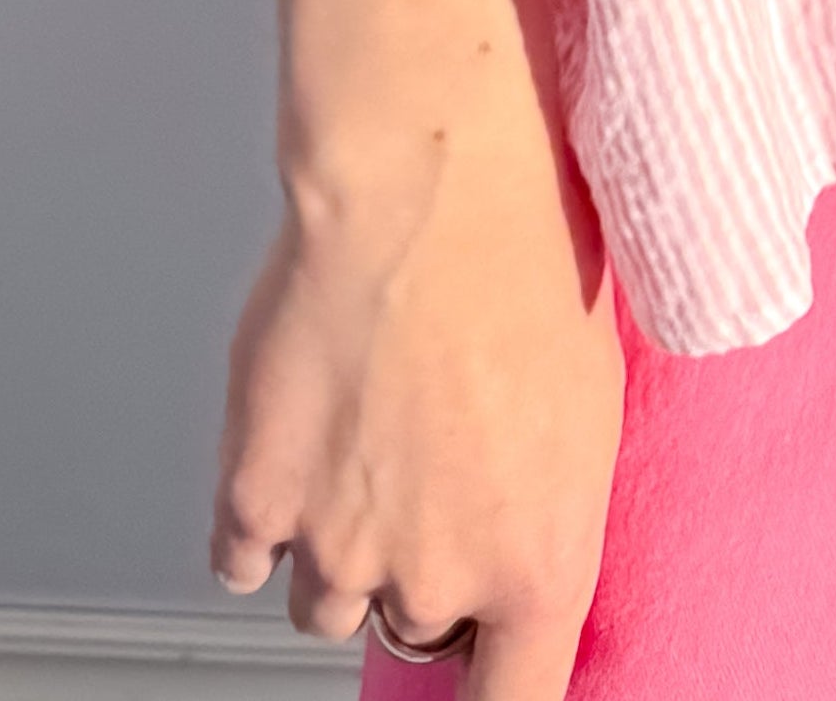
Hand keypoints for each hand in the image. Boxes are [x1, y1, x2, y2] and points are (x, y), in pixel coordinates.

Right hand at [211, 97, 627, 700]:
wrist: (430, 185)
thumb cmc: (528, 266)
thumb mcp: (590, 408)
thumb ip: (549, 512)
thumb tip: (527, 541)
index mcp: (539, 567)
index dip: (494, 689)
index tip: (483, 675)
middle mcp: (436, 578)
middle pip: (417, 629)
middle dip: (422, 568)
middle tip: (431, 470)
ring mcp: (338, 548)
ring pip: (327, 603)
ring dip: (342, 546)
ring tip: (367, 442)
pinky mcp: (258, 499)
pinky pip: (245, 560)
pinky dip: (264, 518)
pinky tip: (296, 449)